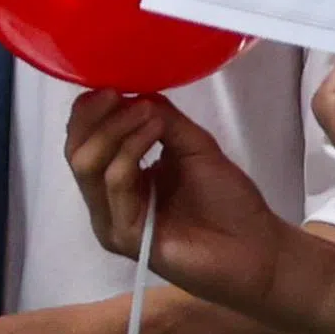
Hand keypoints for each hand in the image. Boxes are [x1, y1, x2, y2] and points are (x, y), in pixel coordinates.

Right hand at [63, 86, 307, 322]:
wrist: (258, 248)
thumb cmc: (229, 202)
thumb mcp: (193, 146)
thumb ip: (162, 120)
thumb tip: (133, 91)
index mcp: (118, 181)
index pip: (83, 141)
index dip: (89, 111)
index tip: (110, 84)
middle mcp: (107, 202)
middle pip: (76, 151)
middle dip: (96, 117)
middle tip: (120, 95)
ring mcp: (112, 221)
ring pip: (88, 166)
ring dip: (116, 130)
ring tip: (149, 113)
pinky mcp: (125, 236)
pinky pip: (115, 185)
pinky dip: (130, 152)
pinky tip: (153, 134)